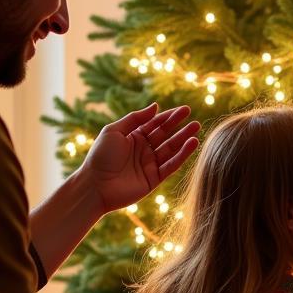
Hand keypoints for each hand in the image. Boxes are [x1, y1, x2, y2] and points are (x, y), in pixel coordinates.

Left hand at [80, 103, 200, 215]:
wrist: (95, 185)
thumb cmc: (100, 156)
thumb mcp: (114, 131)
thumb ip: (135, 118)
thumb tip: (155, 106)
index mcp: (133, 137)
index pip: (155, 124)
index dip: (170, 117)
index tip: (185, 110)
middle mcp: (143, 149)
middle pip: (166, 135)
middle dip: (180, 127)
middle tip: (194, 119)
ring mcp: (150, 164)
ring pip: (171, 149)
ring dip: (184, 139)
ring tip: (197, 129)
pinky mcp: (155, 179)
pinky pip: (172, 165)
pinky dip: (182, 155)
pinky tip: (192, 144)